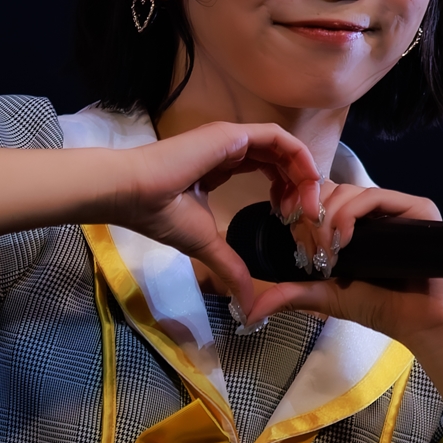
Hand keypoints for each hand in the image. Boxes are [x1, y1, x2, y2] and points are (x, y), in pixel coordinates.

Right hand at [110, 121, 323, 309]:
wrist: (134, 192)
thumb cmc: (160, 213)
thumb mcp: (206, 244)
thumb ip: (231, 268)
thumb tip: (246, 307)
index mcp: (219, 166)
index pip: (264, 169)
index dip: (285, 191)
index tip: (290, 219)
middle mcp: (228, 148)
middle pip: (279, 158)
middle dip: (300, 185)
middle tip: (307, 216)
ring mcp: (231, 138)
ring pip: (283, 147)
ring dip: (304, 173)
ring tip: (308, 205)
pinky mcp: (233, 134)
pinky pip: (278, 137)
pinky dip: (300, 156)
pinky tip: (306, 181)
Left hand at [237, 181, 442, 342]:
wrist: (422, 324)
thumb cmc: (380, 307)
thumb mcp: (326, 295)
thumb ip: (291, 293)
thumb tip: (251, 308)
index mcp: (354, 221)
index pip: (319, 197)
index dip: (298, 207)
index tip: (284, 224)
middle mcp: (375, 209)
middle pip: (329, 189)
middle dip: (309, 214)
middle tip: (308, 247)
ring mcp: (396, 205)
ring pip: (347, 191)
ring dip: (327, 217)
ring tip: (327, 251)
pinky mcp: (417, 208)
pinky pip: (374, 196)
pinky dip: (351, 214)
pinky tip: (344, 239)